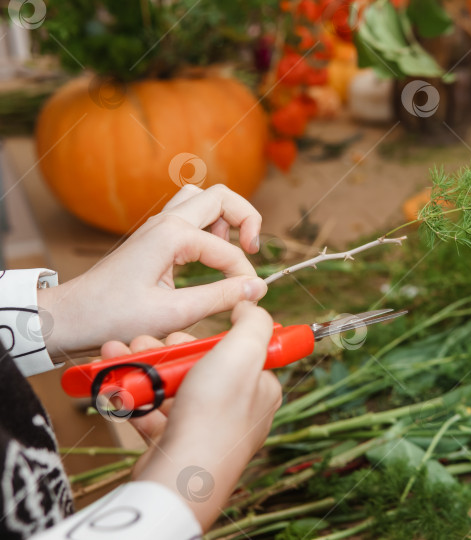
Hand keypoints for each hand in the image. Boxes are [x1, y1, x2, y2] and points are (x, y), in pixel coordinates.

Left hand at [38, 184, 268, 353]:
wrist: (70, 316)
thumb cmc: (112, 316)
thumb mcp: (173, 313)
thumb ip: (220, 297)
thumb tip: (257, 288)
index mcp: (172, 235)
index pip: (227, 250)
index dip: (244, 275)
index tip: (248, 298)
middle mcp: (166, 221)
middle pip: (221, 196)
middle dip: (247, 219)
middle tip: (252, 249)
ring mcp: (158, 226)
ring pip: (203, 198)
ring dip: (225, 217)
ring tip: (232, 247)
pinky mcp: (153, 237)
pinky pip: (190, 214)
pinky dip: (209, 226)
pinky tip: (210, 255)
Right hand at [104, 303, 281, 529]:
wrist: (177, 476)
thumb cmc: (214, 414)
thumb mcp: (243, 352)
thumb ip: (254, 323)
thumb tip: (250, 305)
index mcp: (260, 389)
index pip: (240, 352)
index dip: (210, 338)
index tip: (185, 334)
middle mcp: (237, 410)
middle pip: (202, 367)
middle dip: (167, 351)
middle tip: (144, 341)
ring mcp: (205, 428)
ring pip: (173, 387)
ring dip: (143, 368)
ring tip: (119, 354)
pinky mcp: (175, 443)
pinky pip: (152, 413)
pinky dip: (132, 396)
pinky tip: (112, 382)